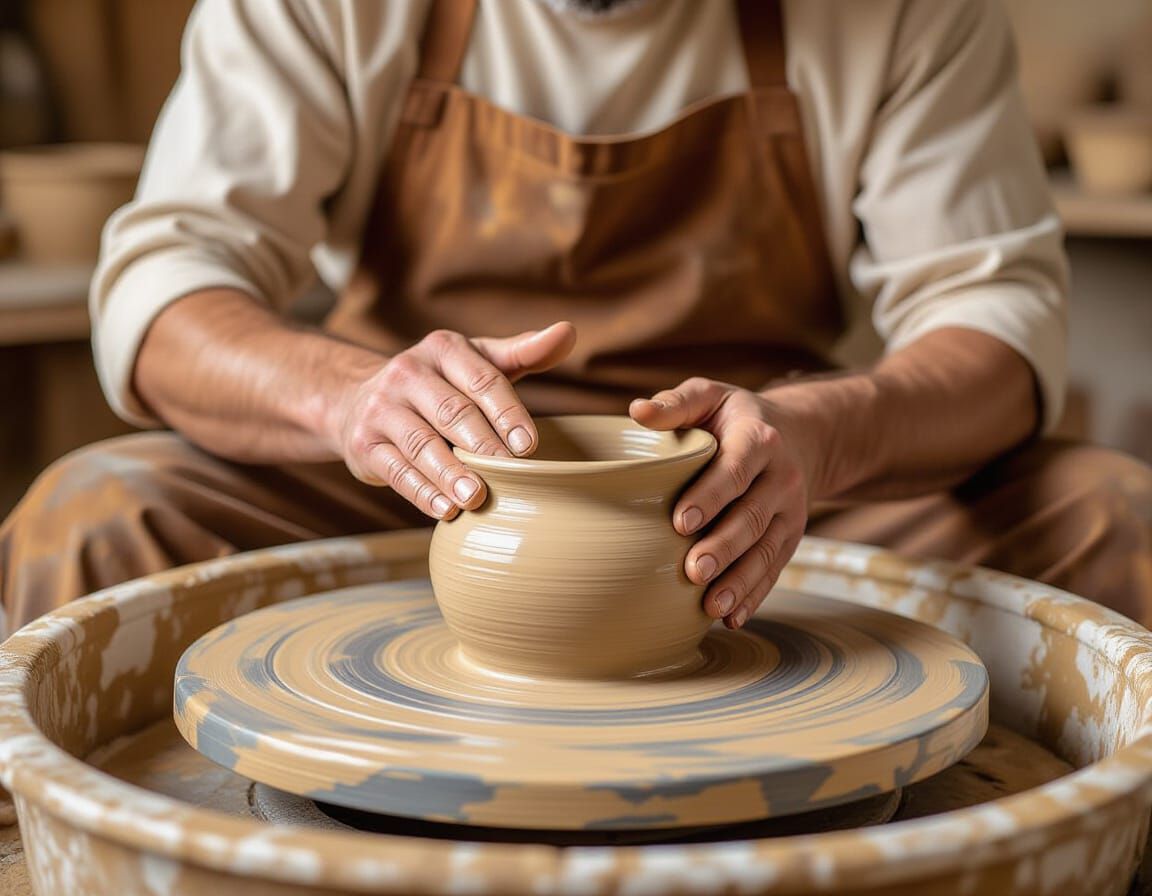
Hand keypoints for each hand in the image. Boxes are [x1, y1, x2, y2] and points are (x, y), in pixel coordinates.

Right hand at [329, 322, 575, 518]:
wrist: (357, 400)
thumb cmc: (439, 384)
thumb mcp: (477, 361)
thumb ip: (523, 352)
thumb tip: (567, 332)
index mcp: (442, 349)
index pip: (482, 380)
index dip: (507, 412)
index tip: (529, 445)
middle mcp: (407, 373)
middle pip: (453, 412)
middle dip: (484, 445)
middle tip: (513, 473)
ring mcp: (381, 409)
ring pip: (421, 444)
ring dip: (451, 473)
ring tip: (477, 497)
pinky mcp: (364, 445)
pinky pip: (396, 470)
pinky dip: (422, 492)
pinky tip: (446, 510)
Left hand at [630, 378, 812, 628]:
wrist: (800, 435)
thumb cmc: (735, 417)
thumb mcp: (710, 396)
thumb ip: (676, 403)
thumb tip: (636, 411)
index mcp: (759, 439)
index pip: (736, 469)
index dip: (711, 495)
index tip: (681, 521)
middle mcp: (782, 478)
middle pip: (753, 517)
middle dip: (723, 547)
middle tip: (692, 571)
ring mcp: (791, 512)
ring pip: (766, 550)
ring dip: (739, 581)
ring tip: (710, 606)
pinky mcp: (791, 538)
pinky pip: (774, 570)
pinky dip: (754, 596)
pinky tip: (731, 618)